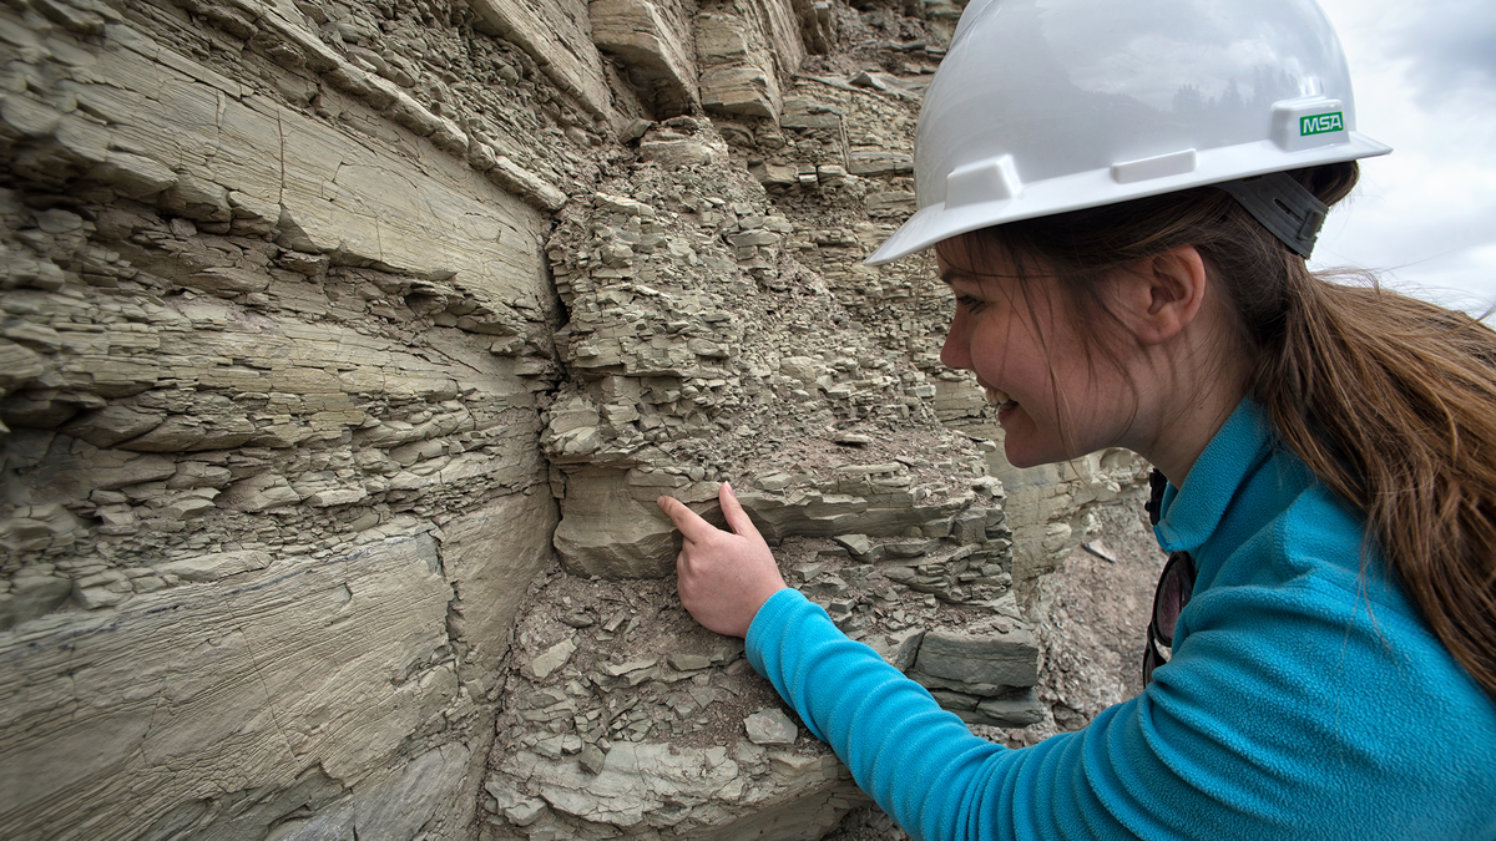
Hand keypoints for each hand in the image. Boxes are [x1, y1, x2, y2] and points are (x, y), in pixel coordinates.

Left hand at [657, 482, 786, 637]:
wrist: (764, 611)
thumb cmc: (760, 571)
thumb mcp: (751, 537)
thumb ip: (733, 511)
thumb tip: (724, 487)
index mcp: (709, 541)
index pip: (683, 518)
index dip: (671, 506)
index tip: (662, 501)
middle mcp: (694, 562)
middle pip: (686, 544)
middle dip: (700, 545)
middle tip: (723, 557)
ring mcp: (688, 583)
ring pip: (683, 564)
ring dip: (695, 564)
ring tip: (721, 575)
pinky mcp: (687, 601)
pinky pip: (684, 584)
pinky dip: (694, 583)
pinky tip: (715, 589)